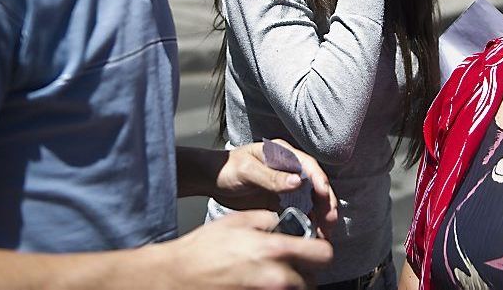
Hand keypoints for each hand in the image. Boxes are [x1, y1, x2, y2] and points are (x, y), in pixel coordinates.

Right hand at [152, 211, 332, 289]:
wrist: (178, 276)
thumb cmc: (203, 249)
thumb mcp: (238, 220)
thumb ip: (267, 218)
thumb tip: (281, 222)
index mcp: (274, 249)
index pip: (323, 254)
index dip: (321, 250)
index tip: (314, 249)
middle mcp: (276, 277)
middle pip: (312, 280)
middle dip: (304, 271)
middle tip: (288, 264)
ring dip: (291, 284)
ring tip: (271, 274)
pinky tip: (259, 283)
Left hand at [213, 140, 338, 238]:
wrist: (213, 180)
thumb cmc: (228, 168)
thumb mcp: (248, 169)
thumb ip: (271, 177)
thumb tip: (297, 182)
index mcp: (283, 154)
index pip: (308, 166)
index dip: (320, 181)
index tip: (325, 196)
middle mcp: (289, 168)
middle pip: (315, 185)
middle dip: (326, 202)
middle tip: (330, 220)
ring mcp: (286, 186)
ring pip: (311, 200)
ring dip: (320, 215)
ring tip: (324, 232)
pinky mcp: (281, 200)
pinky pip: (299, 212)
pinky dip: (307, 222)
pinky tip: (311, 234)